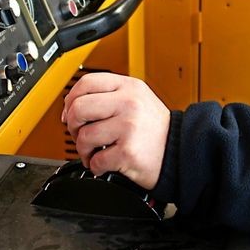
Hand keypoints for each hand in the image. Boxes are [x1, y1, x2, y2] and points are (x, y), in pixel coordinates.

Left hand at [61, 73, 169, 189]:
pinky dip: (95, 167)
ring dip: (83, 151)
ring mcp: (129, 127)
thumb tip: (71, 107)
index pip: (86, 83)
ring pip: (84, 137)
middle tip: (81, 135)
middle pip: (79, 108)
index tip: (70, 113)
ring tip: (94, 152)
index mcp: (129, 87)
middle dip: (73, 126)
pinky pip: (96, 160)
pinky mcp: (128, 152)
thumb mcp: (137, 99)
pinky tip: (105, 164)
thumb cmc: (154, 129)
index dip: (71, 99)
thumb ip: (108, 96)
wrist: (179, 152)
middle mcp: (129, 103)